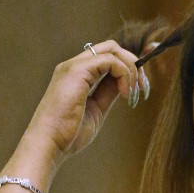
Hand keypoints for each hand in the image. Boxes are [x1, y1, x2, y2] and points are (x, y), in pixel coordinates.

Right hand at [26, 39, 150, 164]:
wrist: (49, 144)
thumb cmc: (68, 135)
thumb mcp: (97, 110)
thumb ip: (108, 93)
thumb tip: (125, 84)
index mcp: (77, 75)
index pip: (107, 58)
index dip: (129, 67)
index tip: (142, 87)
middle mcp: (74, 66)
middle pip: (111, 48)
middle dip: (134, 64)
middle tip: (143, 89)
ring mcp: (74, 66)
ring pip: (112, 50)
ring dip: (131, 70)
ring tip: (135, 95)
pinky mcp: (77, 71)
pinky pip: (110, 60)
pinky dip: (124, 74)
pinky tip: (126, 94)